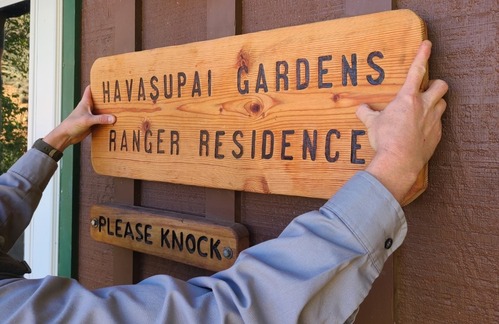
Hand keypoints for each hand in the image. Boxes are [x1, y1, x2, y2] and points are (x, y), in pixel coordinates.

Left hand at [43, 85, 115, 150]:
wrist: (66, 136)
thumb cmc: (72, 124)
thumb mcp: (87, 120)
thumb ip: (100, 119)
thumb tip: (113, 118)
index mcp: (85, 103)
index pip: (90, 90)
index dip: (96, 85)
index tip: (105, 82)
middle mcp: (89, 108)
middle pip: (99, 101)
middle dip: (106, 99)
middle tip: (117, 96)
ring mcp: (91, 116)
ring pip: (101, 111)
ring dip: (108, 111)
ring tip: (119, 108)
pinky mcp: (92, 124)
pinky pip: (102, 121)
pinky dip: (107, 121)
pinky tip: (114, 121)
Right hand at [356, 40, 447, 202]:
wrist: (399, 160)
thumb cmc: (385, 139)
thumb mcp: (372, 124)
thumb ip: (366, 114)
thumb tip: (359, 109)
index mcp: (407, 98)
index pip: (417, 70)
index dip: (422, 55)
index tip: (427, 44)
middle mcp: (424, 105)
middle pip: (441, 85)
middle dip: (436, 84)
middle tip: (428, 89)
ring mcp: (433, 120)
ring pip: (443, 103)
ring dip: (436, 103)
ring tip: (426, 109)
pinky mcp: (437, 134)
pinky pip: (439, 123)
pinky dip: (432, 123)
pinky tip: (422, 130)